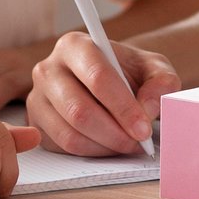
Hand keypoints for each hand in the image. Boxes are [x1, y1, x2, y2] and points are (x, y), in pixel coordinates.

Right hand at [28, 32, 178, 157]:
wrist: (111, 81)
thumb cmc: (130, 72)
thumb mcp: (154, 69)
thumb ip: (161, 82)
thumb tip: (148, 108)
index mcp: (75, 45)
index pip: (98, 77)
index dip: (123, 107)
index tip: (144, 128)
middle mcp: (48, 69)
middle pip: (79, 110)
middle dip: (115, 132)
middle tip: (139, 141)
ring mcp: (37, 98)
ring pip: (69, 133)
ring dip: (105, 146)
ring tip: (128, 144)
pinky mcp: (36, 123)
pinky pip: (63, 147)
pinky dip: (92, 152)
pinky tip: (110, 145)